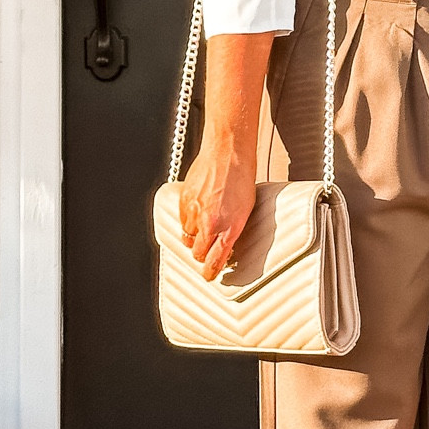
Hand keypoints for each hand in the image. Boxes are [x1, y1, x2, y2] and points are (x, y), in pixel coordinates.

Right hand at [177, 140, 256, 280]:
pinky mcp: (184, 200)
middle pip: (197, 253)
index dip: (210, 272)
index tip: (209, 276)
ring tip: (204, 227)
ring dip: (194, 237)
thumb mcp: (246, 210)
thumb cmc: (242, 178)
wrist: (228, 152)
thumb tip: (225, 244)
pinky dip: (188, 220)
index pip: (215, 261)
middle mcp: (210, 223)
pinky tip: (198, 212)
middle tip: (208, 251)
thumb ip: (233, 229)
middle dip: (201, 255)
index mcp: (229, 228)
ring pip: (187, 237)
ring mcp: (194, 212)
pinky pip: (182, 220)